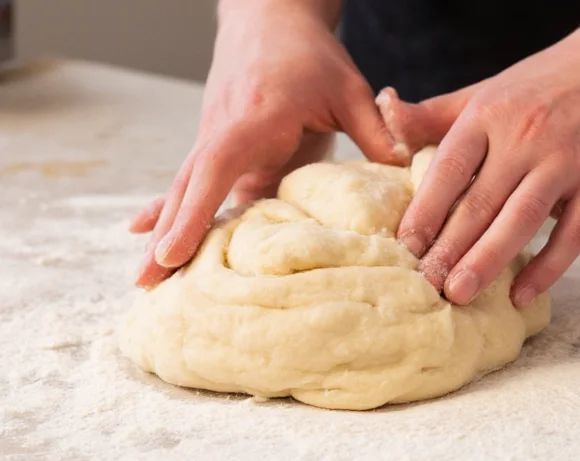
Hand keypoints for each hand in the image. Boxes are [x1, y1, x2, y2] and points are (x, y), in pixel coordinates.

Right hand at [132, 0, 403, 287]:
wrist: (270, 20)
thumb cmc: (310, 55)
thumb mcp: (348, 88)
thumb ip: (375, 129)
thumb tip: (405, 168)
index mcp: (255, 119)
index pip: (217, 168)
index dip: (193, 212)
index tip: (172, 252)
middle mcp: (223, 132)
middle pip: (189, 188)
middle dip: (166, 236)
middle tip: (145, 284)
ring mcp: (215, 141)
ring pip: (184, 190)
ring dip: (162, 232)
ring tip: (144, 281)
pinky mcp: (218, 149)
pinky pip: (191, 185)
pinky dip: (169, 210)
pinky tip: (142, 233)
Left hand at [382, 24, 579, 307]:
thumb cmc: (551, 81)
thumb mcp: (489, 89)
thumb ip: (437, 114)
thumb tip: (385, 109)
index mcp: (491, 113)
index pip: (448, 169)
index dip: (423, 211)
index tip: (404, 247)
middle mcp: (527, 137)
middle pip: (479, 202)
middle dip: (448, 248)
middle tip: (425, 284)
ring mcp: (569, 162)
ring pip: (520, 220)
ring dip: (487, 261)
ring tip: (458, 293)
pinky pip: (571, 236)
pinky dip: (547, 269)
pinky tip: (521, 295)